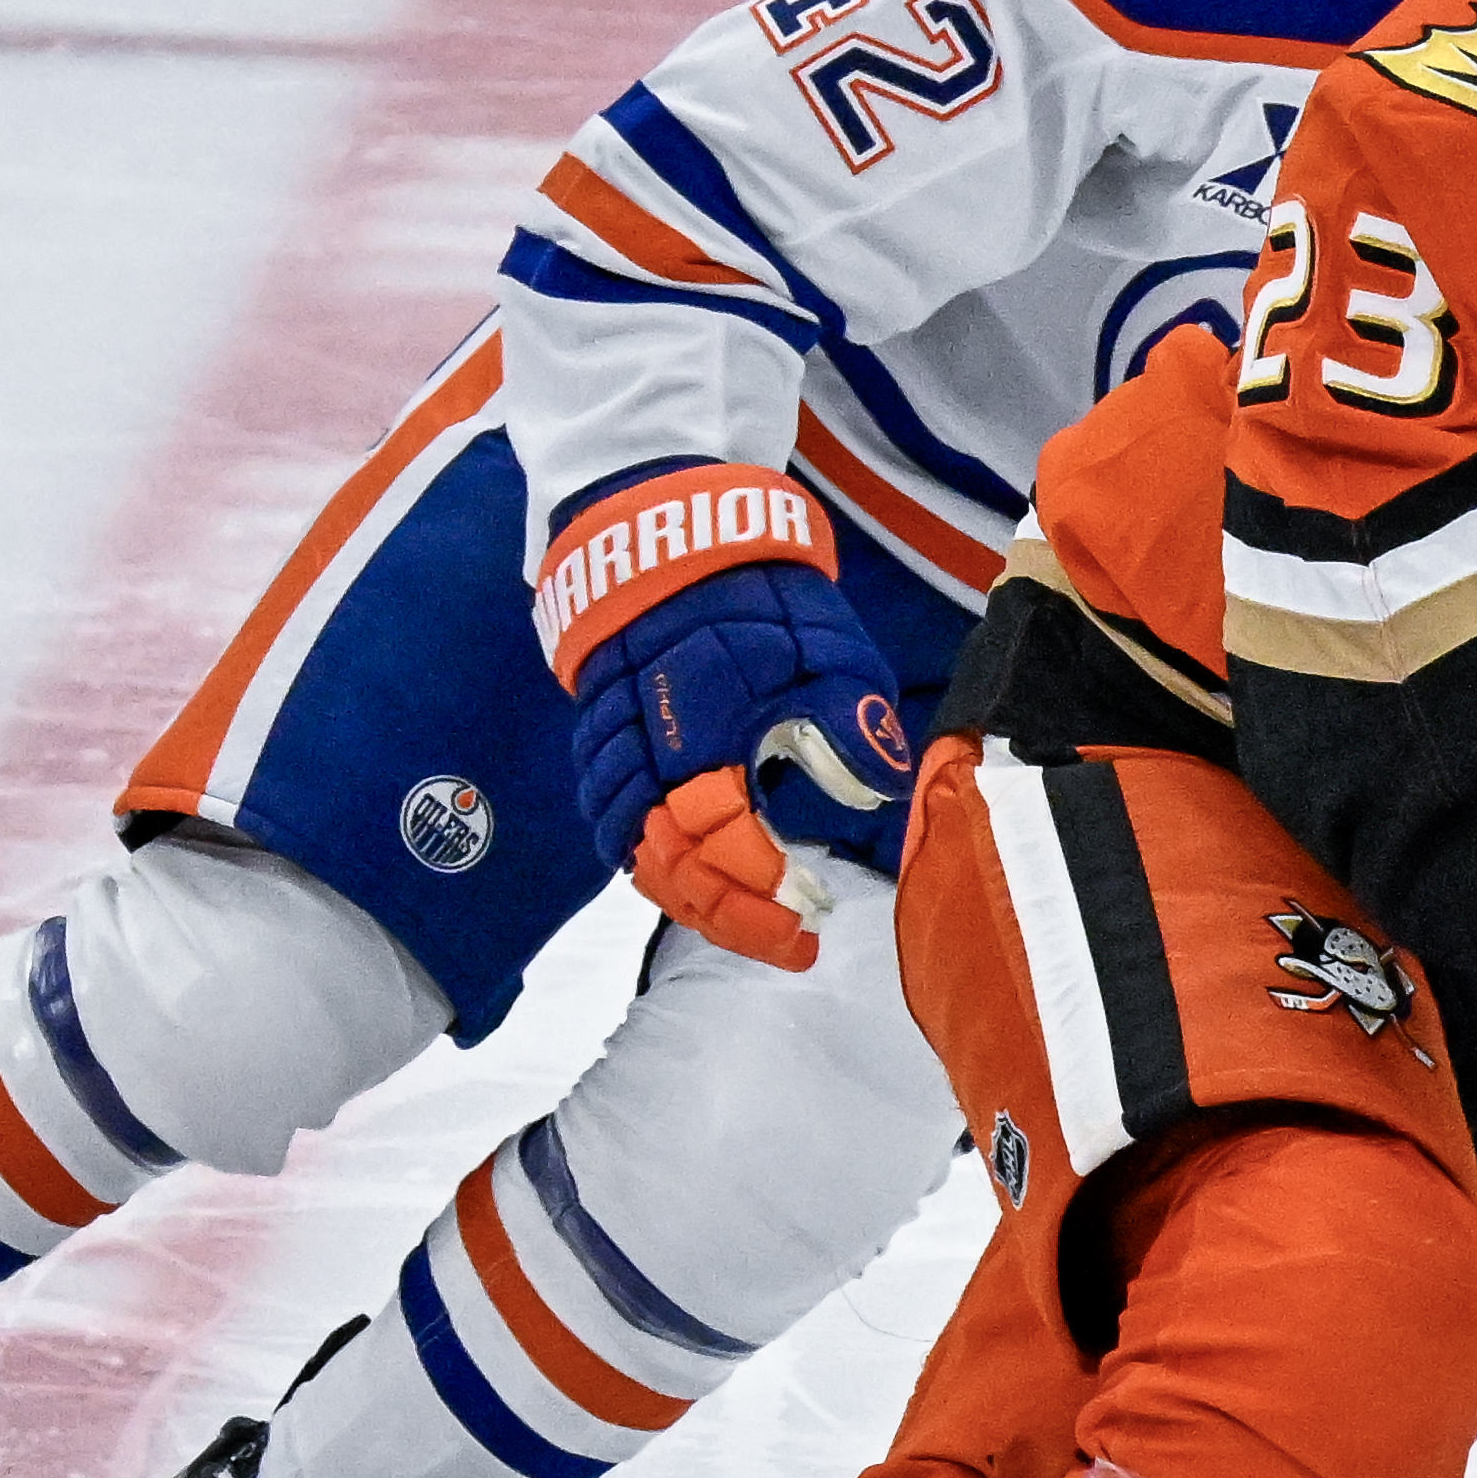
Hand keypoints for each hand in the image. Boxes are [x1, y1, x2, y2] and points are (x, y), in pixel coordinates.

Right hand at [547, 462, 916, 970]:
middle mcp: (644, 748)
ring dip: (687, 900)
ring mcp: (612, 745)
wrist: (673, 533)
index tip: (815, 909)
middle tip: (791, 944)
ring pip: (632, 853)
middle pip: (673, 865)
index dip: (767, 888)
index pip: (724, 840)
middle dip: (732, 917)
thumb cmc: (760, 594)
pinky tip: (690, 883)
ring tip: (744, 924)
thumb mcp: (829, 647)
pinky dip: (647, 865)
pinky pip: (608, 823)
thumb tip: (877, 791)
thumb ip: (851, 722)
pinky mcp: (599, 740)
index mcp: (702, 729)